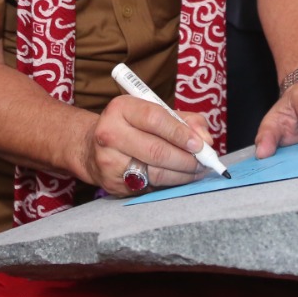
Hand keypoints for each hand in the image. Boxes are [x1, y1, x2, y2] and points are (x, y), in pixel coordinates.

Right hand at [80, 96, 213, 194]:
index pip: (155, 119)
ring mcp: (108, 161)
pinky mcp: (112, 184)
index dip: (181, 133)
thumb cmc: (132, 126)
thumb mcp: (154, 112)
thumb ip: (185, 120)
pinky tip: (178, 179)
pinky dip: (169, 184)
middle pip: (157, 150)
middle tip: (204, 162)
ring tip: (197, 171)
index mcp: (121, 109)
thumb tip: (205, 139)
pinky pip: (149, 187)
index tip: (200, 144)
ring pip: (155, 172)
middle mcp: (110, 133)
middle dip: (187, 159)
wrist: (92, 148)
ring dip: (182, 175)